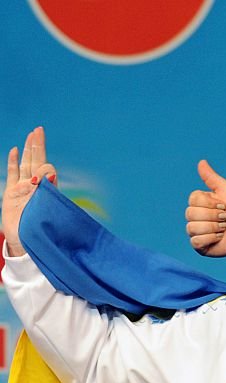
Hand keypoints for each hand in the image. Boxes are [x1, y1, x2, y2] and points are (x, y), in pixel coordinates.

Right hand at [3, 127, 57, 256]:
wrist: (25, 245)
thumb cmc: (40, 232)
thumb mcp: (45, 211)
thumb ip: (47, 192)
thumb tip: (50, 173)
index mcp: (47, 192)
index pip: (47, 172)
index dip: (45, 169)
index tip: (44, 173)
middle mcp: (36, 188)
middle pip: (36, 162)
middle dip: (38, 146)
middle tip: (39, 130)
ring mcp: (23, 189)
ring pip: (26, 164)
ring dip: (28, 149)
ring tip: (31, 134)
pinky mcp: (12, 193)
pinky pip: (12, 174)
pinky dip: (13, 162)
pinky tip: (15, 150)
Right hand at [185, 159, 225, 256]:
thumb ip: (212, 177)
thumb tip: (201, 162)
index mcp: (197, 203)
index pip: (193, 200)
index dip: (211, 203)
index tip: (223, 205)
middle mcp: (193, 216)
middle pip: (191, 213)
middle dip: (214, 216)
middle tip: (225, 218)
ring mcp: (194, 231)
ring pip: (193, 228)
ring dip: (214, 228)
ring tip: (223, 228)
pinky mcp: (198, 245)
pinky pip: (196, 241)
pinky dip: (212, 239)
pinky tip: (219, 238)